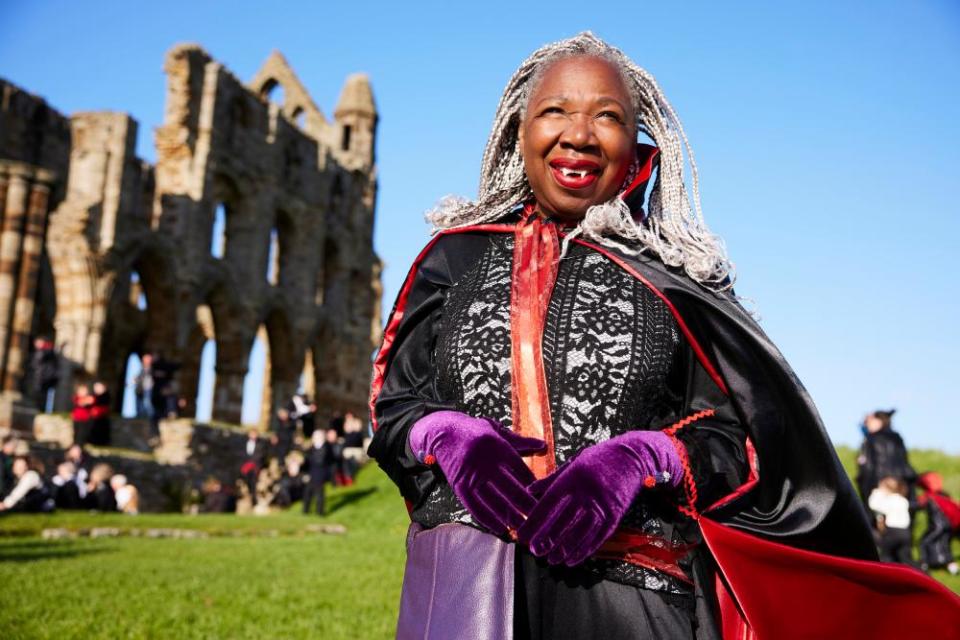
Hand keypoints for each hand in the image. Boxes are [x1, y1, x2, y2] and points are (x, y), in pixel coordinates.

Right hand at [409, 411, 545, 534]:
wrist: (442, 431)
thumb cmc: (474, 430)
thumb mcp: (497, 430)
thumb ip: (520, 440)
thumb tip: (543, 445)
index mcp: (499, 446)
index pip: (522, 471)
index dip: (535, 487)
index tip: (545, 499)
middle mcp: (486, 461)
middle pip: (512, 489)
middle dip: (527, 506)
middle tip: (540, 519)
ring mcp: (471, 475)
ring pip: (495, 501)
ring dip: (510, 517)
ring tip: (524, 529)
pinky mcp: (459, 485)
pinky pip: (475, 507)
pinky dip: (488, 519)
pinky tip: (501, 528)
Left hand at [517, 429, 681, 566]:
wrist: (634, 456)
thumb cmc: (600, 457)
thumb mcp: (574, 461)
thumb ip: (552, 478)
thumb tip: (529, 489)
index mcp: (573, 477)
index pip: (548, 504)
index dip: (534, 522)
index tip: (522, 535)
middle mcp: (587, 492)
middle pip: (563, 521)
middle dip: (547, 539)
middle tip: (535, 552)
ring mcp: (603, 504)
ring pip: (581, 533)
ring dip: (565, 549)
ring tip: (552, 560)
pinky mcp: (616, 515)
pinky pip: (599, 537)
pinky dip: (585, 551)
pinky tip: (572, 560)